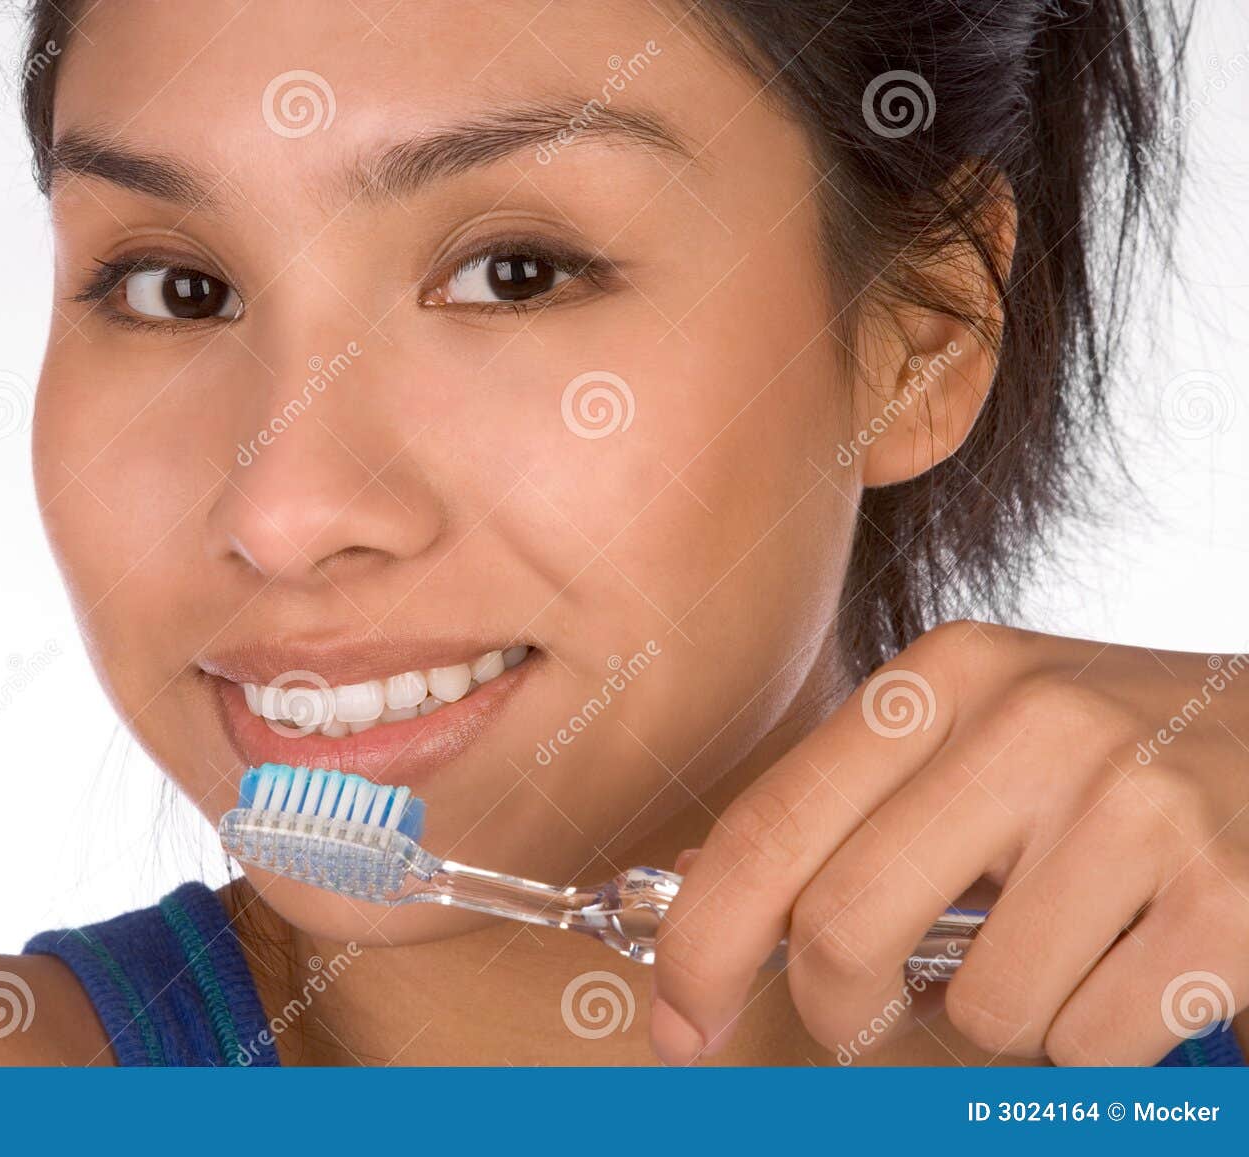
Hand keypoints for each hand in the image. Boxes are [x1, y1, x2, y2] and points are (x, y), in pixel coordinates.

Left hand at [651, 620, 1248, 1064]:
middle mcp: (1029, 722)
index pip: (770, 824)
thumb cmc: (1113, 761)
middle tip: (875, 1015)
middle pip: (841, 929)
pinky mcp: (1227, 901)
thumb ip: (860, 809)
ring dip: (1004, 1020)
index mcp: (942, 677)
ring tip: (1066, 945)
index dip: (699, 942)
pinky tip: (1139, 963)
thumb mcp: (979, 737)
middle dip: (840, 1009)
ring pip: (980, 1011)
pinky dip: (1094, 1043)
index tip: (676, 1022)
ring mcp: (1134, 805)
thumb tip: (710, 918)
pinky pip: (1087, 1045)